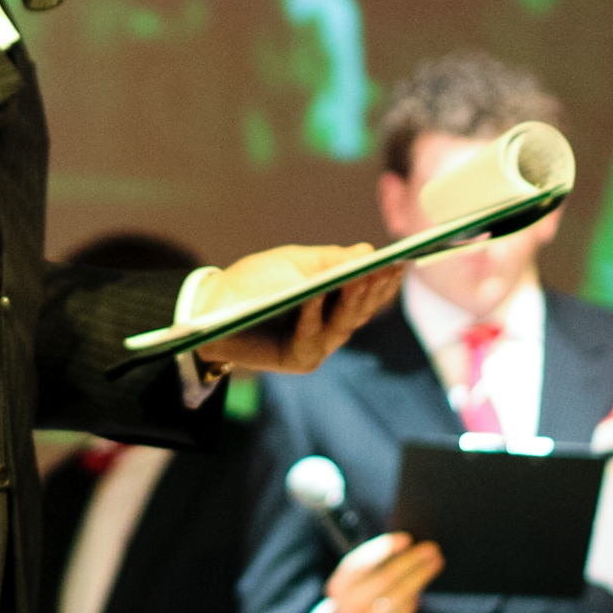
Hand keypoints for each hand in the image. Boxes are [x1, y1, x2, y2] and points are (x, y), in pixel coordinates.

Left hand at [192, 245, 405, 372]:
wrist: (211, 308)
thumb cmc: (255, 282)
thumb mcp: (293, 263)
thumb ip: (329, 261)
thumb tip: (367, 253)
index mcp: (334, 304)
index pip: (369, 296)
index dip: (386, 282)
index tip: (402, 262)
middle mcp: (330, 328)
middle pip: (361, 311)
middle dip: (375, 289)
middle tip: (386, 268)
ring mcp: (316, 347)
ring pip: (343, 325)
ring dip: (352, 300)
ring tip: (362, 276)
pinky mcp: (297, 359)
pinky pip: (310, 336)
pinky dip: (313, 314)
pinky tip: (316, 294)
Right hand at [324, 529, 442, 612]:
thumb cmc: (358, 593)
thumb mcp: (355, 578)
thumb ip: (374, 562)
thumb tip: (408, 545)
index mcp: (339, 586)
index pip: (361, 563)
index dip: (384, 549)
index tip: (407, 538)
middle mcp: (349, 606)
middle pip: (385, 578)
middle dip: (411, 561)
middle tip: (432, 549)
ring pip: (398, 596)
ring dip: (420, 577)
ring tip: (435, 563)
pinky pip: (405, 611)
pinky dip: (415, 595)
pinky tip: (422, 584)